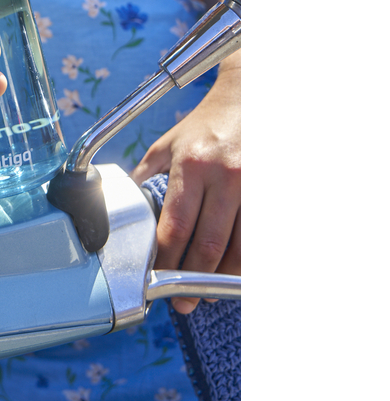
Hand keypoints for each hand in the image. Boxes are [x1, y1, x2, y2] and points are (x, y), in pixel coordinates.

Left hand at [130, 58, 239, 312]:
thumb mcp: (170, 141)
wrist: (251, 97)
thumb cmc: (206, 123)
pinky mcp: (274, 191)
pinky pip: (261, 237)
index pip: (176, 224)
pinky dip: (248, 261)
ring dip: (223, 279)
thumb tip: (125, 200)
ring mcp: (255, 185)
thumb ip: (147, 172)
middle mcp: (225, 177)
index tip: (157, 277)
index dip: (166, 257)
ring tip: (209, 295)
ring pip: (240, 248)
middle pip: (208, 243)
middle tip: (182, 304)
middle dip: (192, 279)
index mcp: (192, 165)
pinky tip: (236, 274)